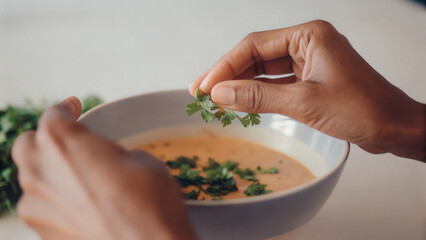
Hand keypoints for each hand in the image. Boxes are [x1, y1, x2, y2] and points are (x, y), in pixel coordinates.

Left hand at [11, 97, 196, 239]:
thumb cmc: (148, 202)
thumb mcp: (140, 159)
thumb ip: (109, 153)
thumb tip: (104, 160)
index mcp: (61, 142)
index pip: (53, 115)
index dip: (66, 109)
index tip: (73, 109)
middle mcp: (39, 171)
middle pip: (28, 144)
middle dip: (47, 139)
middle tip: (71, 143)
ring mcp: (37, 205)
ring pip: (32, 178)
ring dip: (50, 172)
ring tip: (79, 178)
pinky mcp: (42, 232)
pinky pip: (42, 207)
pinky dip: (56, 201)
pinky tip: (81, 206)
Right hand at [189, 20, 424, 160]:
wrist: (395, 127)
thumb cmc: (361, 109)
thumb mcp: (303, 102)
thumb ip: (258, 96)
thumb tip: (220, 94)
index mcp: (308, 35)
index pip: (254, 46)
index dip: (225, 66)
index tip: (204, 86)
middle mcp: (307, 43)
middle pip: (256, 56)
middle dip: (229, 75)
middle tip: (201, 91)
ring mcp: (309, 62)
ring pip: (265, 71)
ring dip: (241, 85)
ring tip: (215, 99)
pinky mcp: (311, 80)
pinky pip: (277, 84)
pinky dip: (258, 94)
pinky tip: (240, 103)